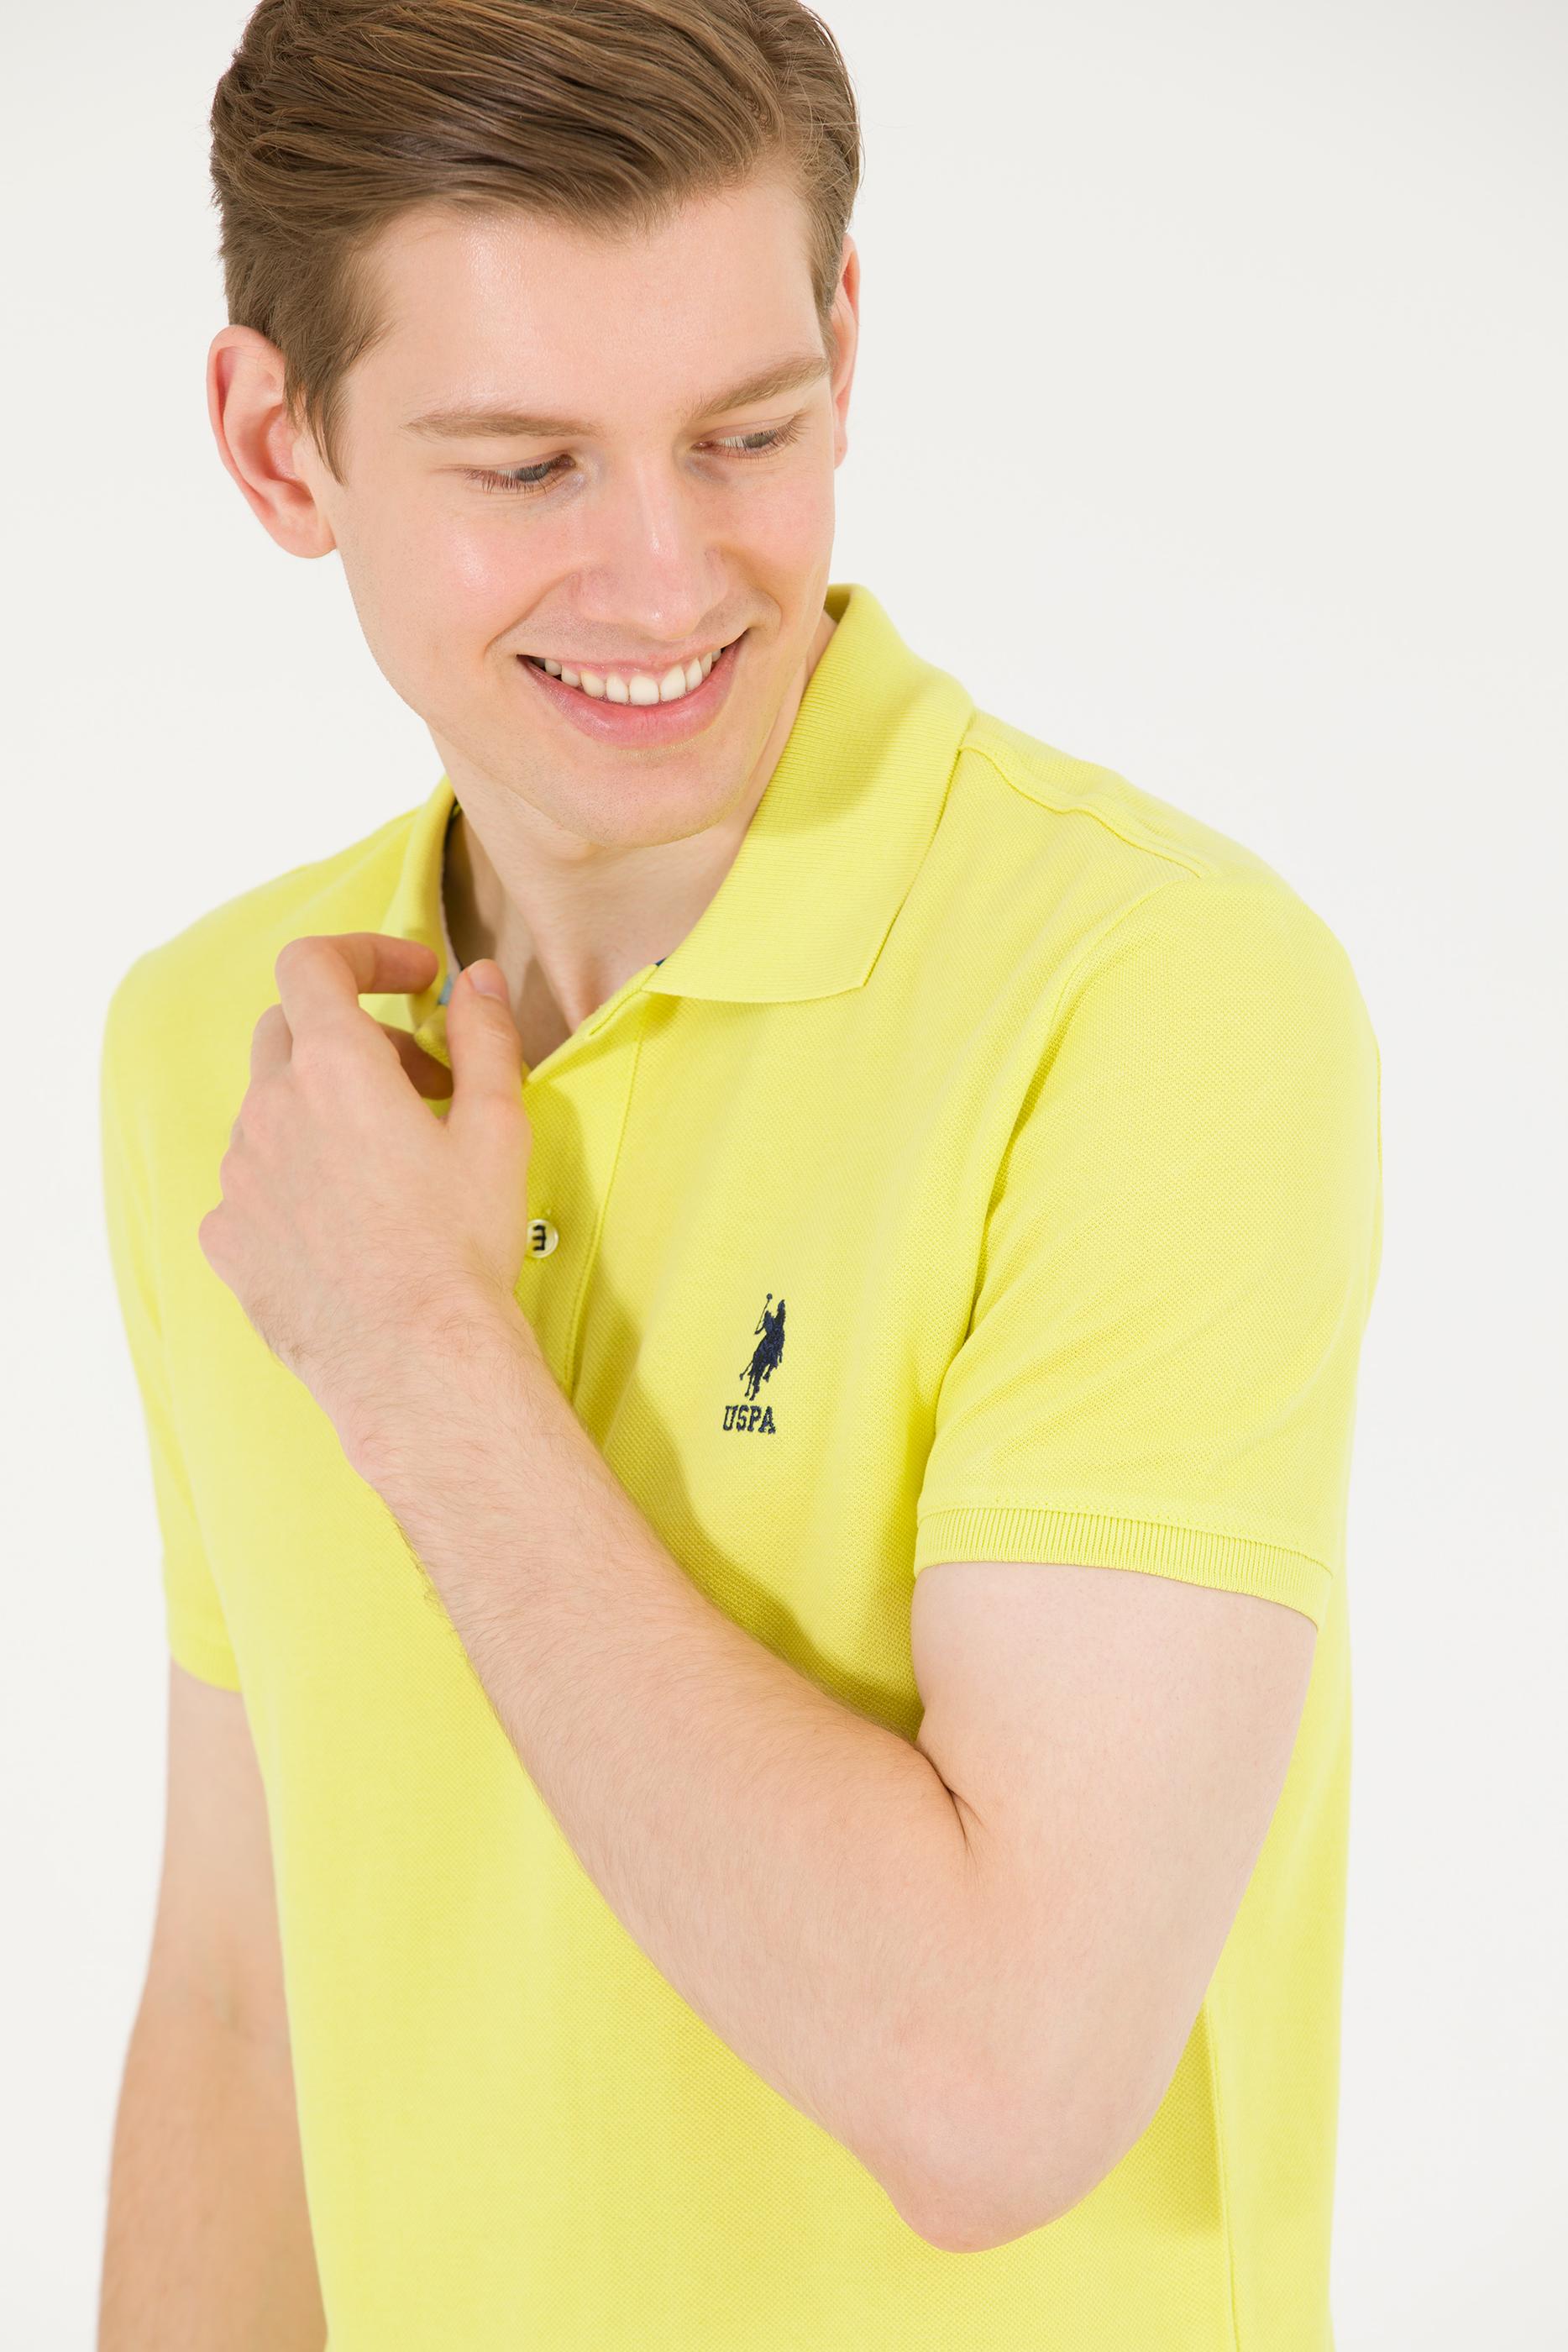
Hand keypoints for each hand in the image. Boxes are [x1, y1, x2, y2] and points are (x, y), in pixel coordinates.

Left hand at [198, 932, 533, 1451]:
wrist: (415, 1361)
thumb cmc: (462, 1246)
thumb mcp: (497, 1127)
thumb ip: (485, 1037)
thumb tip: (481, 980)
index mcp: (336, 1067)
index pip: (313, 964)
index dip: (363, 954)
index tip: (415, 978)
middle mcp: (271, 1109)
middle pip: (289, 1031)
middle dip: (354, 1037)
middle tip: (420, 1083)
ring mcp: (239, 1175)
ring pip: (271, 1110)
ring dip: (324, 1112)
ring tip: (390, 1166)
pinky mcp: (227, 1236)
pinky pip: (253, 1183)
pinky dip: (296, 1178)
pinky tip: (348, 1224)